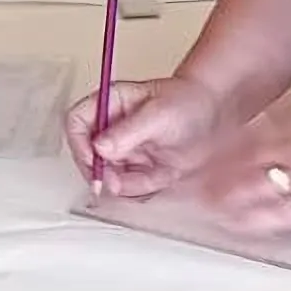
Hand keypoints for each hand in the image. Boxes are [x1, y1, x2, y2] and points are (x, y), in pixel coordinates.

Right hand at [71, 73, 225, 196]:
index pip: (76, 123)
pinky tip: (161, 177)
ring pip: (106, 175)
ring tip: (149, 178)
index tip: (94, 161)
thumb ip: (128, 131)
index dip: (79, 144)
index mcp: (109, 105)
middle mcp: (111, 128)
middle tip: (116, 182)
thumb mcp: (158, 114)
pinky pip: (130, 186)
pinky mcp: (138, 167)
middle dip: (99, 172)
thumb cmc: (187, 101)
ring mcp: (124, 150)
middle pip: (86, 155)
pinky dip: (141, 189)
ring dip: (122, 184)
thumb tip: (100, 148)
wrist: (215, 112)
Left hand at [186, 113, 290, 233]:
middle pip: (244, 161)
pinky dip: (251, 220)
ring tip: (202, 205)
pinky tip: (233, 223)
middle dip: (215, 172)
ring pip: (254, 189)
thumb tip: (262, 134)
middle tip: (188, 182)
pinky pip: (276, 216)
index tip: (202, 154)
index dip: (223, 148)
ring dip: (224, 198)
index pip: (252, 136)